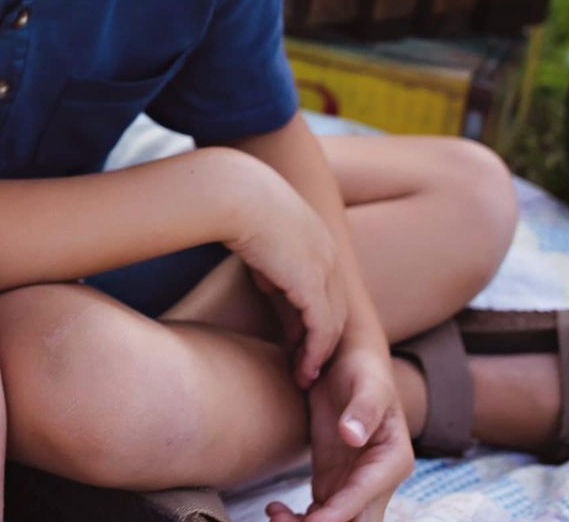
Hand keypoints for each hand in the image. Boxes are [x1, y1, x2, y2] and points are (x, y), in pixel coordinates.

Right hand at [226, 173, 343, 386]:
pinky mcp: (313, 286)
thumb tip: (271, 284)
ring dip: (320, 352)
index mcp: (316, 237)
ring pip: (333, 323)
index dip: (313, 314)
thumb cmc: (234, 204)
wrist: (235, 194)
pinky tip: (303, 368)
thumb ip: (271, 260)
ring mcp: (324, 270)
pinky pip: (321, 330)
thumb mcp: (258, 235)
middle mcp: (328, 254)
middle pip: (335, 308)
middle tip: (307, 363)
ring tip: (305, 375)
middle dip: (322, 338)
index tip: (298, 336)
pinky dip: (314, 352)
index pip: (324, 286)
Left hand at [266, 343, 411, 521]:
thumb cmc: (361, 369)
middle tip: (282, 521)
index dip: (338, 514)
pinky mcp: (333, 481)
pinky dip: (300, 519)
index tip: (311, 521)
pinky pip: (321, 513)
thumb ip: (363, 409)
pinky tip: (276, 510)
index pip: (364, 498)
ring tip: (275, 514)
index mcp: (392, 461)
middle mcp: (377, 480)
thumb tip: (354, 435)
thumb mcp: (365, 383)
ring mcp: (354, 483)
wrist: (348, 360)